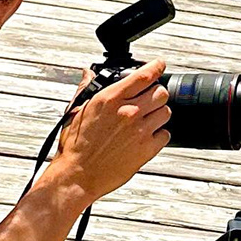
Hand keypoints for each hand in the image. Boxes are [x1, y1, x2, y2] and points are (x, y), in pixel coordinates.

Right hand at [54, 63, 170, 202]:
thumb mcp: (75, 111)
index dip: (156, 66)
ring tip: (145, 120)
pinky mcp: (146, 150)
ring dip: (158, 114)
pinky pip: (165, 135)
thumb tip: (88, 73)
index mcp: (110, 99)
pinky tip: (146, 137)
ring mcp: (140, 131)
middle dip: (156, 93)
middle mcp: (128, 112)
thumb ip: (85, 89)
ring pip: (166, 112)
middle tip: (148, 100)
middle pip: (161, 92)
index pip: (144, 75)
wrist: (77, 175)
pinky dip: (159, 135)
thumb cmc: (74, 145)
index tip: (159, 64)